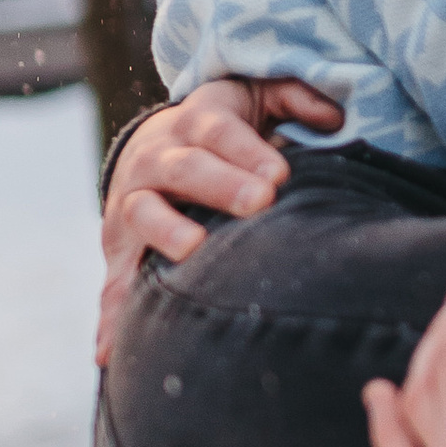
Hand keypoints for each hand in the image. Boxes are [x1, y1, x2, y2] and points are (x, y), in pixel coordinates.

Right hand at [93, 73, 343, 364]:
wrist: (154, 147)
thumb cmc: (227, 128)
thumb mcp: (258, 97)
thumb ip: (295, 98)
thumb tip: (334, 116)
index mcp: (196, 122)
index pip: (219, 130)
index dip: (248, 150)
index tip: (281, 174)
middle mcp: (156, 159)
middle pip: (184, 168)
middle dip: (221, 184)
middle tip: (260, 201)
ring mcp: (132, 203)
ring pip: (143, 213)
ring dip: (166, 233)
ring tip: (194, 250)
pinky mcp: (119, 246)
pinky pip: (114, 279)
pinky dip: (111, 313)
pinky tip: (111, 348)